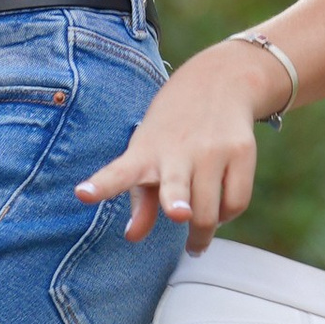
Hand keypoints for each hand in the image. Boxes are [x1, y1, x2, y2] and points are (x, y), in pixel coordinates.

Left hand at [74, 41, 284, 251]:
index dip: (102, 185)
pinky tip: (219, 212)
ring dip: (201, 234)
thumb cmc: (172, 132)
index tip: (83, 194)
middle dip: (177, 202)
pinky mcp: (241, 152)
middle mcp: (177, 151)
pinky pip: (235, 203)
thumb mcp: (148, 158)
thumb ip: (141, 202)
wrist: (219, 82)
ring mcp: (212, 150)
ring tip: (196, 241)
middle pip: (175, 186)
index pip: (119, 172)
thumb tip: (132, 236)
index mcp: (145, 154)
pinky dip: (226, 216)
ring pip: (210, 211)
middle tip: (179, 214)